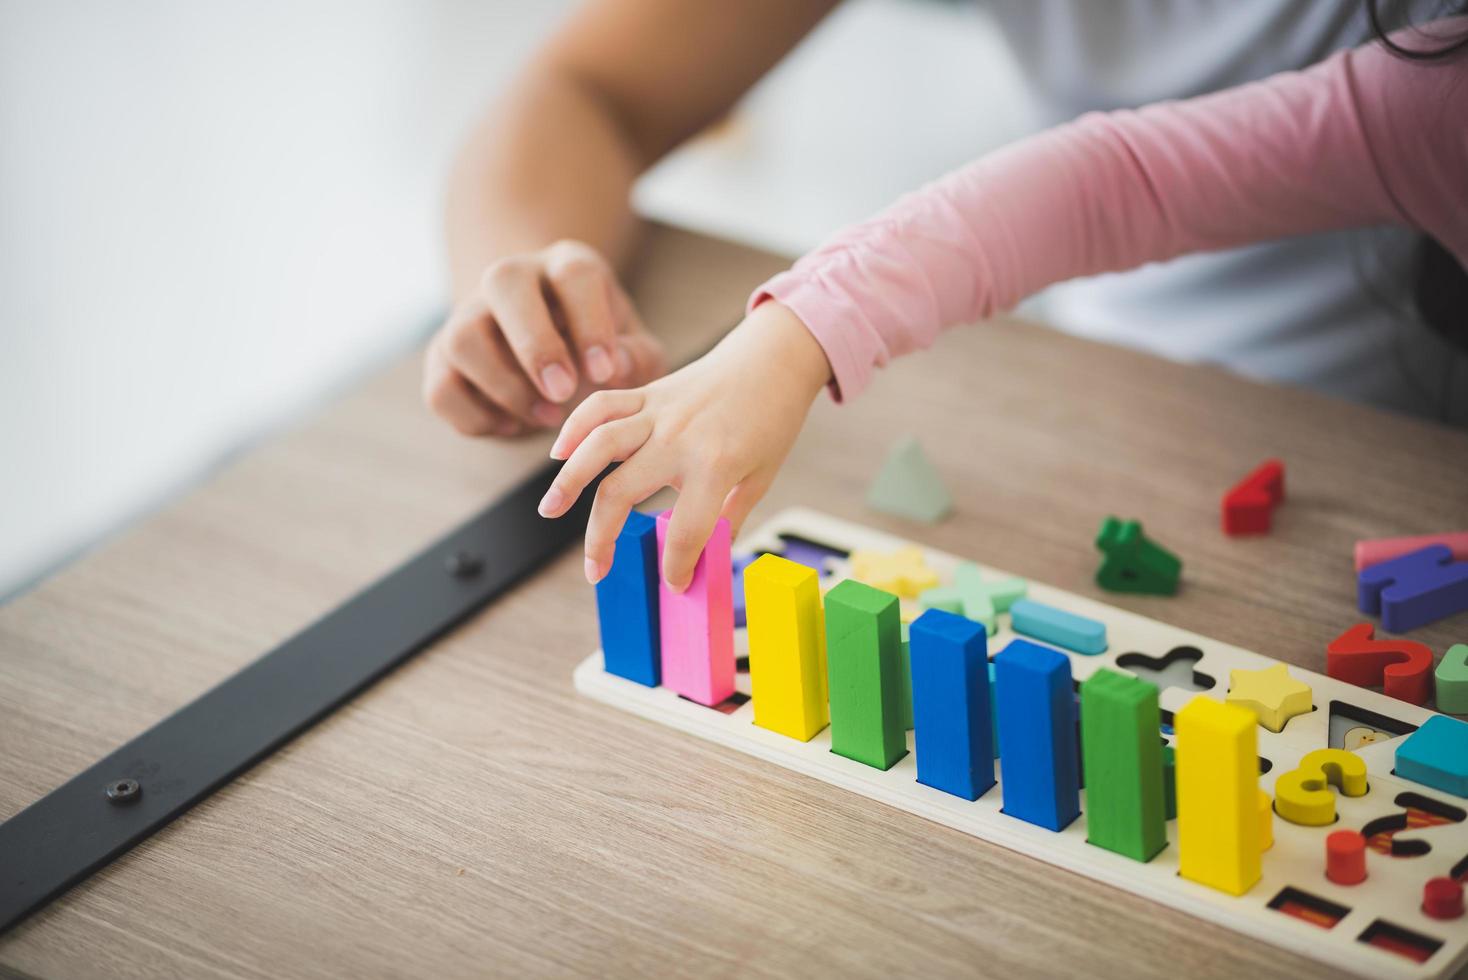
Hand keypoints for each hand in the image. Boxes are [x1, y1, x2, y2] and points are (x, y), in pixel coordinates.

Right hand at [423, 240, 666, 436]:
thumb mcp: (633, 351)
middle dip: (534, 344)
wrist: (551, 353)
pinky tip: (512, 425)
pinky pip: (441, 388)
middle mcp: (511, 278)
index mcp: (565, 266)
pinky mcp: (442, 357)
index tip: (604, 372)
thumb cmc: (601, 351)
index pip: (573, 274)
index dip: (589, 322)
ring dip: (505, 388)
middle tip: (564, 392)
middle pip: (503, 282)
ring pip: (463, 337)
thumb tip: (615, 366)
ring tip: (548, 417)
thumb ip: (635, 357)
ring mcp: (468, 314)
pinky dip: (475, 417)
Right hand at [537, 301, 831, 590]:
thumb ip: (729, 518)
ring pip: (599, 445)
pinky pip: (602, 405)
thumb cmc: (772, 419)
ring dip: (568, 479)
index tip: (674, 582)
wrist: (773, 359)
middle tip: (595, 570)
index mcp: (714, 465)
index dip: (677, 566)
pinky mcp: (648, 392)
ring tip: (549, 510)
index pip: (685, 531)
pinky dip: (575, 426)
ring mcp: (659, 412)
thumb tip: (705, 557)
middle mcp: (678, 438)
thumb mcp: (761, 478)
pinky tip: (559, 454)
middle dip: (601, 539)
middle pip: (621, 493)